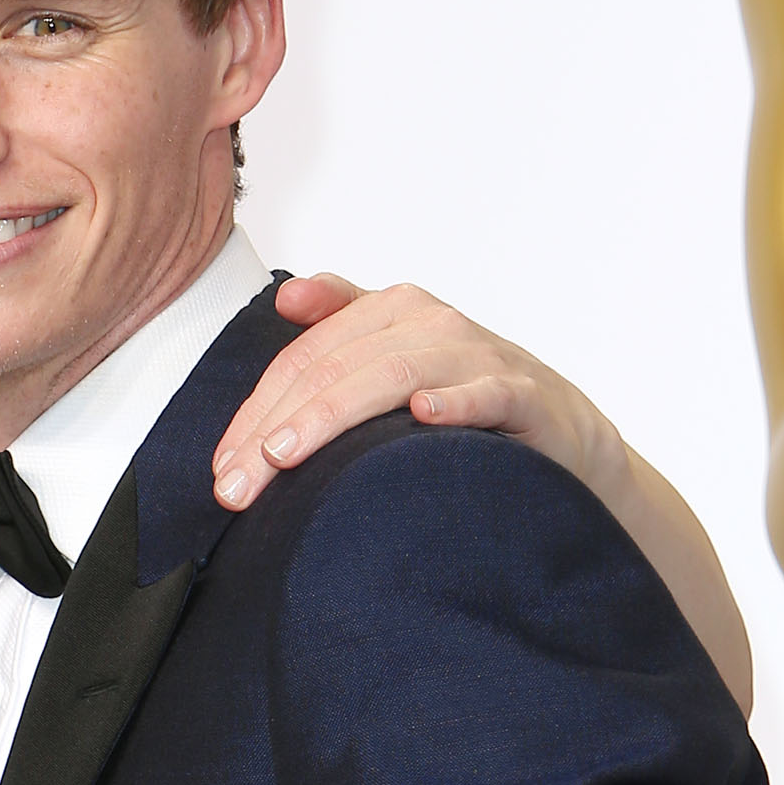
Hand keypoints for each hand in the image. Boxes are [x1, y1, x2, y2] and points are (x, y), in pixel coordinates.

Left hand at [212, 274, 619, 511]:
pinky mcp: (524, 394)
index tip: (221, 472)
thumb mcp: (395, 358)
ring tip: (286, 454)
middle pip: (334, 368)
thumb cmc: (464, 399)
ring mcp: (478, 356)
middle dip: (275, 429)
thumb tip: (285, 298)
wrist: (562, 432)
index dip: (254, 414)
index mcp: (390, 312)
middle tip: (237, 486)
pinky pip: (486, 393)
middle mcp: (430, 323)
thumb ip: (339, 327)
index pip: (303, 361)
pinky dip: (455, 401)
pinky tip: (422, 416)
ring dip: (333, 415)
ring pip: (393, 374)